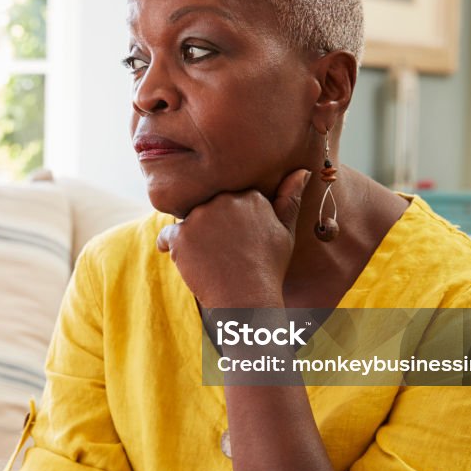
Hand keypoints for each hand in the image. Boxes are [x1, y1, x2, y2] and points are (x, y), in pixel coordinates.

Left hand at [156, 168, 310, 307]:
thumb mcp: (285, 232)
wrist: (247, 300)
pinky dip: (171, 248)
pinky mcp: (182, 235)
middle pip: (206, 207)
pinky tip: (189, 263)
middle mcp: (224, 200)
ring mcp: (201, 217)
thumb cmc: (268, 268)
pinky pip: (168, 237)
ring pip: (187, 221)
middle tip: (223, 254)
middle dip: (209, 227)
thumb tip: (303, 170)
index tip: (236, 243)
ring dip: (193, 238)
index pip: (228, 200)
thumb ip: (290, 199)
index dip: (229, 223)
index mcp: (250, 195)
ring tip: (210, 260)